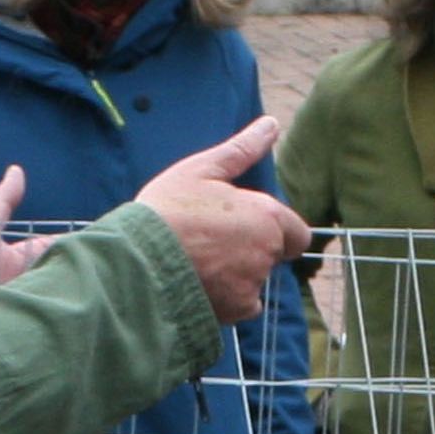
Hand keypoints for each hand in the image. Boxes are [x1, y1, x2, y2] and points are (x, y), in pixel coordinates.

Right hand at [133, 117, 309, 323]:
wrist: (137, 261)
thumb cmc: (168, 209)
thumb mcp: (202, 169)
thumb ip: (242, 150)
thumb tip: (271, 123)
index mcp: (268, 216)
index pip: (297, 233)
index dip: (275, 230)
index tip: (244, 225)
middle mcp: (267, 252)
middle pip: (272, 255)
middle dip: (251, 249)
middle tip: (210, 239)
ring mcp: (252, 283)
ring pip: (254, 279)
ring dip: (236, 273)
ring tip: (198, 261)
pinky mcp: (235, 310)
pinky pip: (242, 305)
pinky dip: (227, 298)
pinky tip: (199, 284)